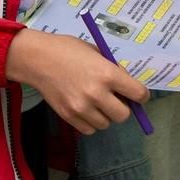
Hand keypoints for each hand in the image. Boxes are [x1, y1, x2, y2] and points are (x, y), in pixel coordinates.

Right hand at [3, 29, 148, 134]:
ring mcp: (82, 108)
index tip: (139, 95)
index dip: (142, 95)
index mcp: (108, 73)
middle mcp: (97, 93)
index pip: (138, 94)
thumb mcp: (97, 52)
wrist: (37, 59)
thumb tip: (128, 86)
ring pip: (106, 124)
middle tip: (116, 99)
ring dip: (106, 115)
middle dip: (124, 108)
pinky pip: (89, 130)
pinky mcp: (68, 117)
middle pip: (123, 115)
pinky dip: (91, 122)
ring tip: (97, 103)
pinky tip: (86, 109)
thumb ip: (113, 70)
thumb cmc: (69, 50)